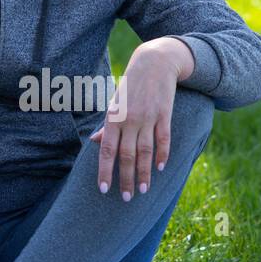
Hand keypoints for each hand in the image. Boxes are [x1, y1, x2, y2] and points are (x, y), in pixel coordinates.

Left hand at [88, 41, 188, 199]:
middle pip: (127, 155)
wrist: (154, 62)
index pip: (107, 150)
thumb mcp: (114, 103)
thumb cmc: (130, 86)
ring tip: (144, 191)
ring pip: (145, 152)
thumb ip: (107, 126)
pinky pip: (163, 139)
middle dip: (126, 179)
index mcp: (113, 118)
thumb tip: (96, 144)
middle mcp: (129, 120)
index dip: (105, 171)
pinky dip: (163, 154)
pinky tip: (161, 168)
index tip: (104, 190)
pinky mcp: (164, 114)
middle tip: (127, 198)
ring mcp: (148, 117)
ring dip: (145, 173)